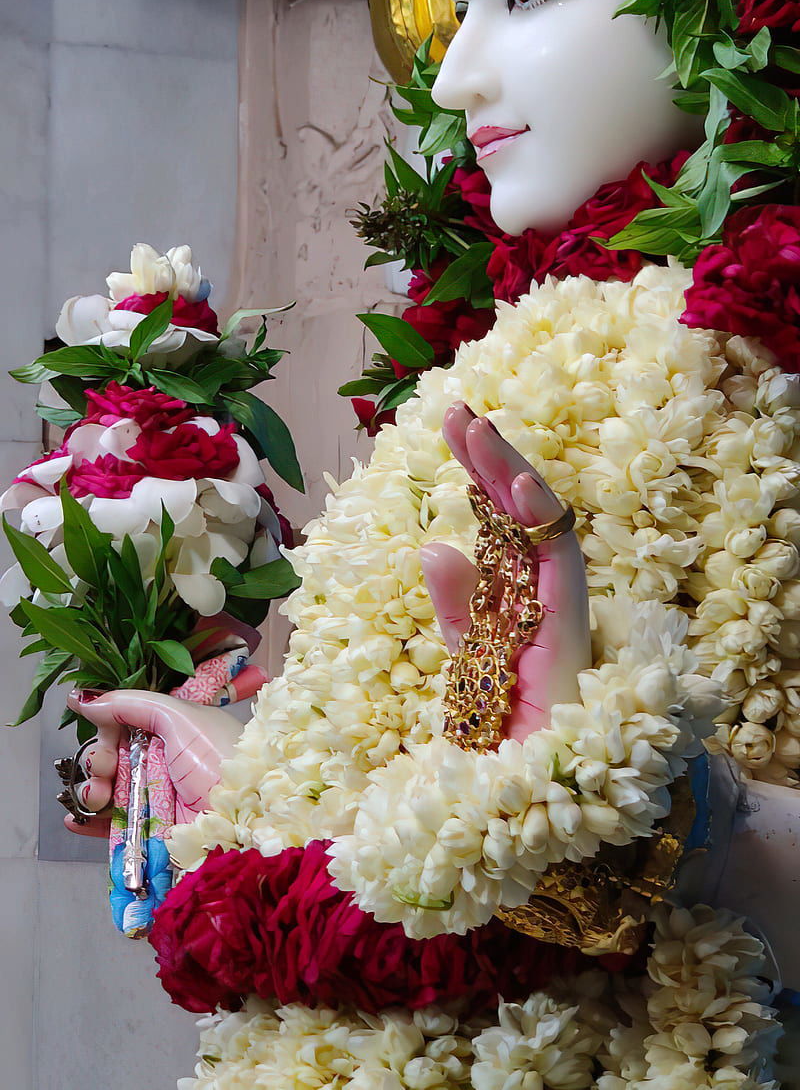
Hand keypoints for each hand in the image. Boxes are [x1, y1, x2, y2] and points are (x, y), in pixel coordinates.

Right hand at [63, 675, 264, 835]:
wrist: (245, 817)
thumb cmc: (219, 758)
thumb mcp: (180, 716)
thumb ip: (131, 704)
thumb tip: (84, 699)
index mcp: (174, 729)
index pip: (127, 724)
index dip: (109, 729)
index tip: (105, 735)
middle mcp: (164, 762)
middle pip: (115, 758)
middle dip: (99, 761)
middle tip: (104, 769)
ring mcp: (158, 798)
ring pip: (110, 791)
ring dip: (91, 792)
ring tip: (94, 797)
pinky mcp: (153, 832)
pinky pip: (114, 827)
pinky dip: (91, 823)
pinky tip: (77, 820)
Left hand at [421, 404, 590, 741]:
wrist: (524, 805)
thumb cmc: (503, 740)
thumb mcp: (468, 662)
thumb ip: (457, 607)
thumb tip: (435, 544)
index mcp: (520, 598)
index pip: (502, 520)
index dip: (481, 472)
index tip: (452, 426)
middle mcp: (545, 597)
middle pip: (520, 513)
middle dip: (492, 458)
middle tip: (459, 411)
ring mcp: (560, 611)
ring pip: (541, 526)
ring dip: (511, 474)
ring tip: (480, 429)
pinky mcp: (569, 632)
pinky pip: (560, 566)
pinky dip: (542, 524)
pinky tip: (517, 483)